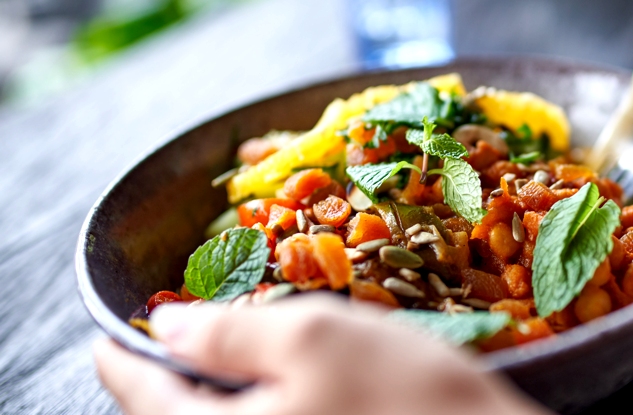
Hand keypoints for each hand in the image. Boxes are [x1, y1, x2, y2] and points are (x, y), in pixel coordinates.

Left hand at [94, 294, 550, 414]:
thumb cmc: (406, 397)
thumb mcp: (316, 338)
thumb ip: (230, 331)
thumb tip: (167, 325)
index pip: (137, 392)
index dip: (123, 347)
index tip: (115, 326)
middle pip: (176, 414)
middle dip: (175, 367)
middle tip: (186, 327)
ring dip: (222, 384)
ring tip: (239, 348)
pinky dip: (263, 403)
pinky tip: (289, 381)